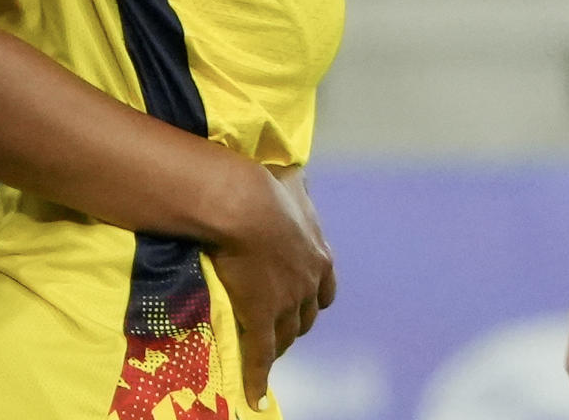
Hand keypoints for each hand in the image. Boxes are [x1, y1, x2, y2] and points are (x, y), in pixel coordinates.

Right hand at [206, 162, 335, 412]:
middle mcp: (309, 284)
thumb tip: (296, 174)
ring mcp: (287, 303)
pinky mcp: (262, 317)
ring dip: (278, 346)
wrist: (244, 205)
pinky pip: (260, 354)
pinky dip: (258, 376)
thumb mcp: (290, 183)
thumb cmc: (264, 188)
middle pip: (307, 316)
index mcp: (318, 255)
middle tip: (279, 331)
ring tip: (263, 354)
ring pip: (286, 335)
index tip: (303, 303)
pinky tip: (254, 395)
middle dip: (295, 324)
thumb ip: (295, 187)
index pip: (324, 290)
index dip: (312, 299)